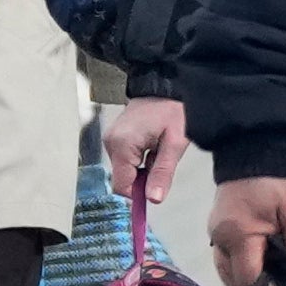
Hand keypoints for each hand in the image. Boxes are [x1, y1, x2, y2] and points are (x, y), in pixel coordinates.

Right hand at [96, 93, 190, 218]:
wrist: (165, 85)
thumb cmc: (172, 110)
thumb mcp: (174, 143)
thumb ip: (163, 173)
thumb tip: (154, 200)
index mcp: (123, 145)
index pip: (122, 186)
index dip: (137, 197)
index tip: (154, 198)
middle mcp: (111, 143)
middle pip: (123, 179)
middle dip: (143, 180)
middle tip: (162, 164)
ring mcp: (111, 139)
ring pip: (124, 170)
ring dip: (142, 170)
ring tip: (159, 151)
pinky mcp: (114, 138)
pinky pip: (125, 160)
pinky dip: (139, 161)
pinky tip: (152, 147)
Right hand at [213, 172, 285, 285]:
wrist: (259, 141)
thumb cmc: (281, 178)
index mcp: (237, 237)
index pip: (246, 280)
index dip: (267, 284)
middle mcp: (218, 238)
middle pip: (232, 278)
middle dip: (256, 279)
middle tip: (280, 264)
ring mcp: (214, 230)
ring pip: (227, 267)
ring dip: (248, 269)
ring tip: (272, 253)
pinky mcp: (217, 222)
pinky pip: (226, 252)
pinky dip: (242, 256)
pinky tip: (262, 243)